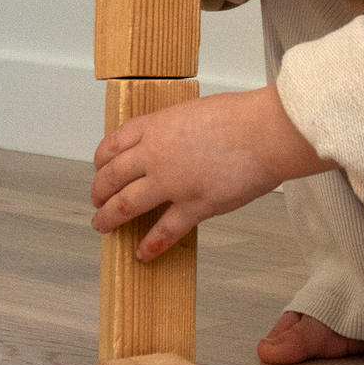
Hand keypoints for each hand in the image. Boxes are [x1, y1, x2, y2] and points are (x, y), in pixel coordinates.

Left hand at [90, 85, 336, 257]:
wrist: (266, 133)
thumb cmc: (242, 117)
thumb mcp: (195, 111)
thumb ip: (176, 129)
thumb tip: (174, 143)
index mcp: (156, 127)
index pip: (112, 145)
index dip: (101, 161)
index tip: (100, 169)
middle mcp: (156, 155)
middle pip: (111, 178)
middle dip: (99, 193)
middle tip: (97, 201)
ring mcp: (172, 183)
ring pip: (126, 206)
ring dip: (109, 218)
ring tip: (103, 226)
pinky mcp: (194, 206)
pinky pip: (164, 231)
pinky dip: (150, 245)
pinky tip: (143, 253)